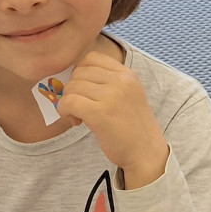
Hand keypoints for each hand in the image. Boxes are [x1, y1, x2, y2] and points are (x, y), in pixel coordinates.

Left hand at [56, 51, 169, 187]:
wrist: (146, 153)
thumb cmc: (133, 128)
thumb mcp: (128, 95)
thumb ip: (108, 83)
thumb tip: (72, 78)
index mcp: (128, 74)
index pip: (92, 58)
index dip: (81, 73)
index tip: (86, 91)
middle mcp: (121, 81)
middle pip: (79, 72)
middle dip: (74, 89)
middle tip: (81, 108)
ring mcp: (111, 96)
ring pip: (72, 87)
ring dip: (69, 102)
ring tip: (80, 117)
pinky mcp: (100, 113)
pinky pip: (69, 102)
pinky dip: (65, 111)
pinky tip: (74, 121)